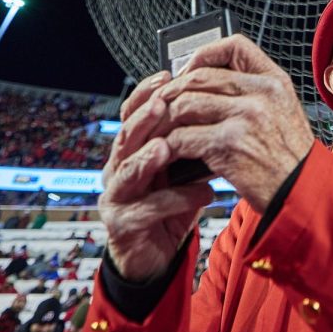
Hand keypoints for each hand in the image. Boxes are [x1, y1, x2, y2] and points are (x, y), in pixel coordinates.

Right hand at [99, 70, 217, 281]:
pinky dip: (176, 199)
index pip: (132, 114)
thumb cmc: (171, 205)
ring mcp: (116, 197)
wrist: (155, 255)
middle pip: (125, 137)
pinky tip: (203, 194)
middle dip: (144, 119)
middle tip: (164, 102)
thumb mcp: (180, 168)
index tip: (166, 76)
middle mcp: (117, 169)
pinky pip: (147, 209)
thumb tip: (215, 106)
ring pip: (127, 171)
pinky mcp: (122, 225)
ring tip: (167, 146)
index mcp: (131, 150)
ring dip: (147, 157)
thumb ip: (188, 142)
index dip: (145, 94)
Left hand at [153, 35, 314, 213]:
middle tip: (160, 104)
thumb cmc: (288, 158)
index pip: (234, 46)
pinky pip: (183, 137)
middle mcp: (262, 93)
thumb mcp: (282, 112)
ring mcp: (245, 117)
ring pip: (185, 104)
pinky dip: (169, 146)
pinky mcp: (228, 145)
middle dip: (172, 90)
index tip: (189, 69)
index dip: (204, 54)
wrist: (301, 192)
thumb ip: (253, 93)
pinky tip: (169, 153)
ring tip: (162, 131)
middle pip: (200, 76)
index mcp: (274, 81)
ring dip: (166, 120)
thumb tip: (207, 83)